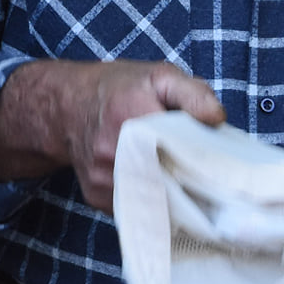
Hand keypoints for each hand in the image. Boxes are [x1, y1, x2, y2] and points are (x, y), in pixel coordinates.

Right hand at [0, 59, 224, 212]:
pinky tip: (154, 184)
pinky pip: (134, 207)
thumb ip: (192, 93)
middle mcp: (112, 151)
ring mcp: (102, 178)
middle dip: (189, 184)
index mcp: (132, 115)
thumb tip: (216, 118)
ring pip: (150, 200)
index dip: (201, 160)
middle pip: (166, 182)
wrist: (66, 109)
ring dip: (169, 195)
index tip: (217, 166)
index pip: (177, 148)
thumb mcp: (160, 76)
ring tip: (182, 181)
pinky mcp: (96, 197)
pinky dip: (149, 200)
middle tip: (207, 180)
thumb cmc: (121, 88)